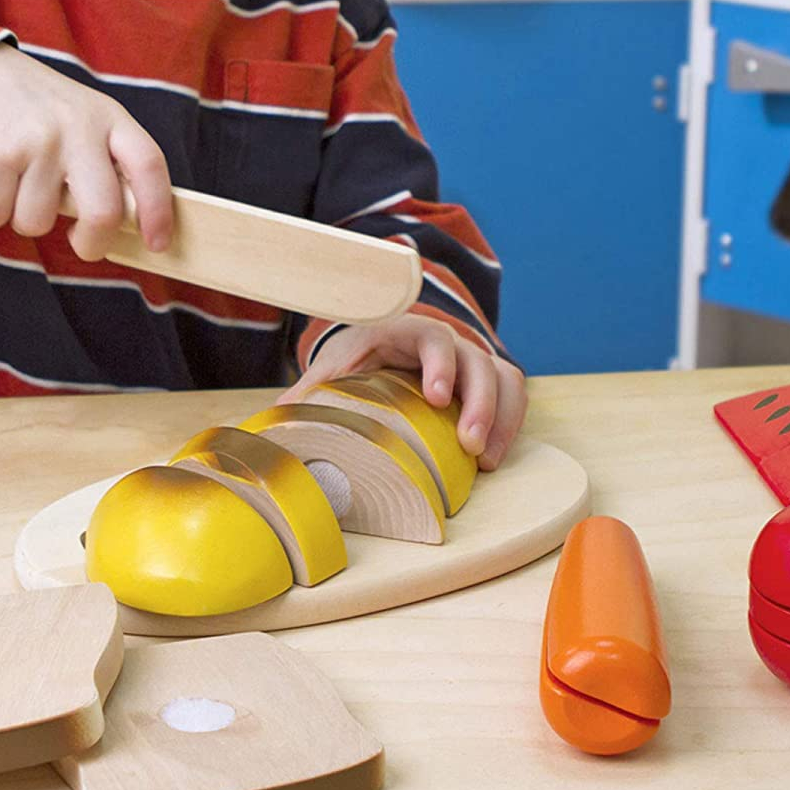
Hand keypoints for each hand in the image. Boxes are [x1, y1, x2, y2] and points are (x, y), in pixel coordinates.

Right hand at [0, 44, 173, 260]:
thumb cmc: (37, 110)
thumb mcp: (84, 117)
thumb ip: (106, 160)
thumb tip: (125, 224)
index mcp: (109, 117)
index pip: (149, 165)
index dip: (159, 210)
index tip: (158, 242)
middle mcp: (78, 128)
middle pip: (102, 211)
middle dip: (92, 243)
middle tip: (82, 244)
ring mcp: (39, 141)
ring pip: (38, 222)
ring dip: (26, 219)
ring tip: (22, 186)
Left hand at [277, 313, 527, 470]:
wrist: (384, 342)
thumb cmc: (359, 356)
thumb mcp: (336, 366)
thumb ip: (313, 388)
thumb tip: (277, 414)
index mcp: (405, 330)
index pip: (432, 338)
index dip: (439, 365)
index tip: (437, 397)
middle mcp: (445, 340)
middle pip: (474, 361)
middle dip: (477, 402)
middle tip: (468, 444)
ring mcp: (471, 358)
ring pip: (501, 377)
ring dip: (498, 417)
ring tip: (484, 460)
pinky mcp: (487, 378)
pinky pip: (513, 394)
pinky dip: (509, 423)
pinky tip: (492, 457)